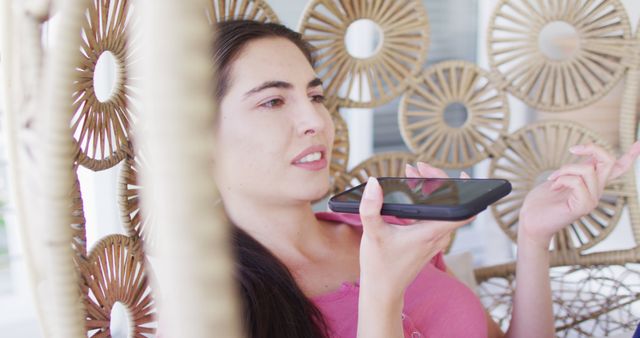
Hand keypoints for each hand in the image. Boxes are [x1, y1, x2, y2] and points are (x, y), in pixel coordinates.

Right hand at [358, 162, 471, 298]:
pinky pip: (437, 218)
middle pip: (452, 204)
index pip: (463, 210)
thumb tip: (373, 183)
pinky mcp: (428, 243)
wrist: (383, 290)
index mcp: (430, 233)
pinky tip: (413, 196)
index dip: (467, 191)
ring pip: (444, 211)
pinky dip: (429, 204)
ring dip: (433, 192)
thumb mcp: (372, 234)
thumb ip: (371, 207)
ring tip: (414, 177)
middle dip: (437, 181)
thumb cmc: (380, 265)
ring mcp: (434, 241)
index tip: (459, 174)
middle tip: (417, 168)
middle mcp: (438, 237)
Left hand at [518, 142, 639, 247]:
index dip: (629, 156)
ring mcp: (592, 200)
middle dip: (592, 148)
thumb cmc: (542, 200)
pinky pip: (577, 182)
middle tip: (573, 149)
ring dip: (564, 170)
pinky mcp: (583, 207)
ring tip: (552, 180)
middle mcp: (596, 191)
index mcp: (592, 184)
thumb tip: (589, 155)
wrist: (531, 220)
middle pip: (608, 162)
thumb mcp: (561, 178)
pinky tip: (553, 187)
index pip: (616, 169)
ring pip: (587, 170)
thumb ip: (576, 169)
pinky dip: (561, 180)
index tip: (639, 143)